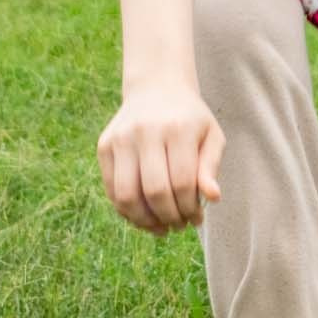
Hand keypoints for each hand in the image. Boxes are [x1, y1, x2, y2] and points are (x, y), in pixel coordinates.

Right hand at [98, 80, 223, 234]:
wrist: (157, 89)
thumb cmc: (190, 119)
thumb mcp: (211, 135)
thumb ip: (211, 166)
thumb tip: (213, 198)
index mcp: (178, 128)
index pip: (182, 182)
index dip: (189, 208)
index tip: (197, 219)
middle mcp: (145, 132)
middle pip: (153, 191)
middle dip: (168, 217)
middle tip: (179, 226)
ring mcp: (121, 139)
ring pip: (126, 195)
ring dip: (144, 220)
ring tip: (161, 228)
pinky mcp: (104, 146)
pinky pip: (112, 189)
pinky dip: (127, 210)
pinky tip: (143, 217)